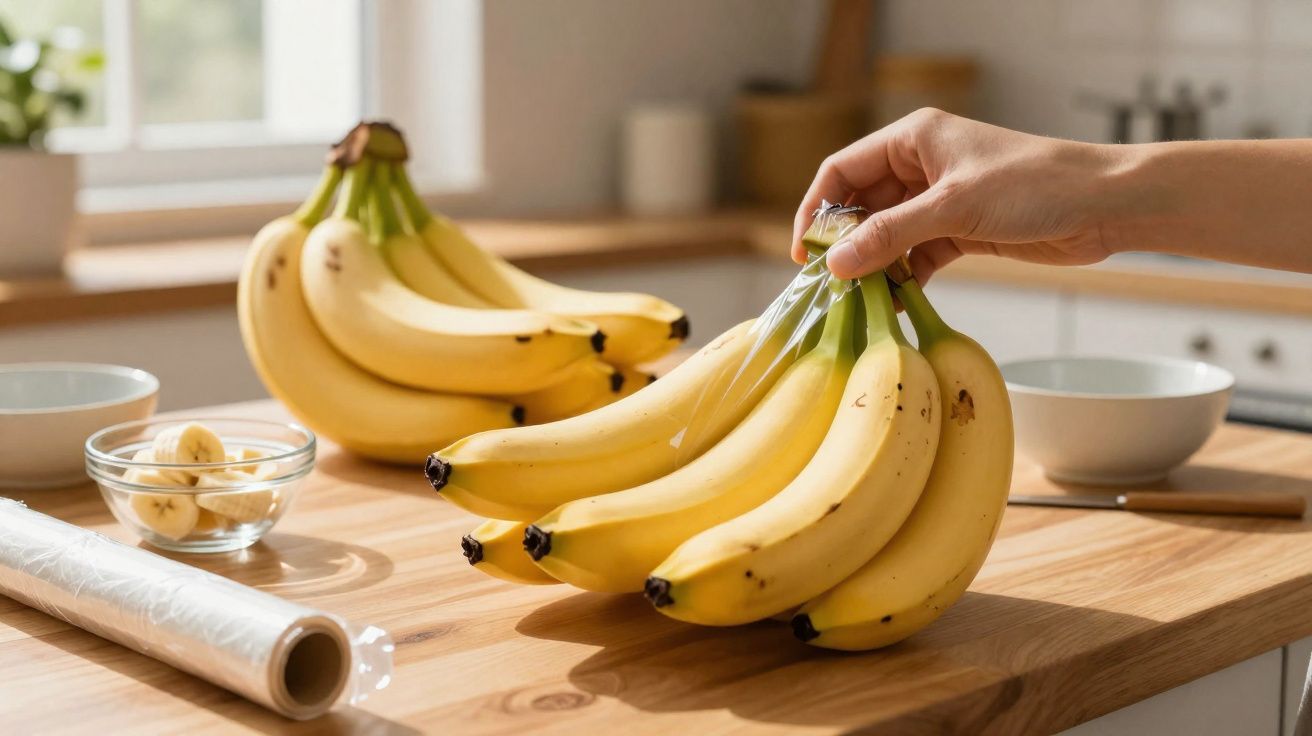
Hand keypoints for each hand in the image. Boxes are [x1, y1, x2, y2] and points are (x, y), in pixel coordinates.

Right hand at [791, 109, 1118, 281]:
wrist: (1104, 205)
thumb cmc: (1035, 184)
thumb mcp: (953, 209)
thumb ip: (890, 236)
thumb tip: (837, 264)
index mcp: (913, 139)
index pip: (842, 171)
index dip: (817, 210)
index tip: (806, 254)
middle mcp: (921, 166)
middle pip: (861, 206)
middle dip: (845, 245)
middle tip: (831, 286)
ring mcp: (940, 200)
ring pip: (887, 235)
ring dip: (874, 267)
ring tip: (860, 301)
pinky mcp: (960, 231)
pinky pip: (916, 256)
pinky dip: (905, 279)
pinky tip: (897, 304)